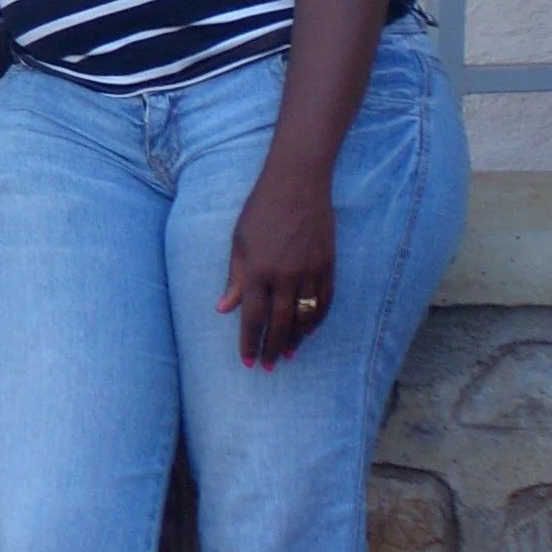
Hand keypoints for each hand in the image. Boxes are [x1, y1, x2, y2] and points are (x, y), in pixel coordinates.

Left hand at [220, 160, 337, 365]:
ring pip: (304, 318)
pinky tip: (309, 331)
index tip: (248, 361)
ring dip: (296, 340)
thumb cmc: (260, 210)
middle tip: (268, 367)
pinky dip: (317, 320)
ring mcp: (309, 272)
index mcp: (257, 270)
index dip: (249, 343)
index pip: (252, 318)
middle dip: (272, 349)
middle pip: (279, 324)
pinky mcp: (328, 266)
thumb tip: (223, 309)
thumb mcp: (239, 242)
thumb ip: (234, 278)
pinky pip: (324, 302)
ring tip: (289, 355)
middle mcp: (283, 276)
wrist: (297, 184)